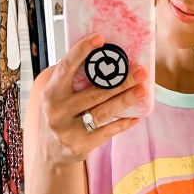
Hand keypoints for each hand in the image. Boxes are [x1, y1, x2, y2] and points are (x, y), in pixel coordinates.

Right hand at [37, 33, 146, 167]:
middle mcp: (58, 111)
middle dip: (121, 80)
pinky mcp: (82, 145)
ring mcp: (69, 130)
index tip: (100, 39)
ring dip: (126, 99)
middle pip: (95, 92)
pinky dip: (123, 123)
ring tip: (142, 90)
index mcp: (50, 93)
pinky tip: (136, 116)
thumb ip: (69, 81)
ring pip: (104, 112)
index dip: (82, 52)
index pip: (66, 68)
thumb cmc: (58, 117)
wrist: (50, 154)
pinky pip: (108, 131)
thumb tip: (97, 58)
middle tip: (140, 71)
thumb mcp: (54, 97)